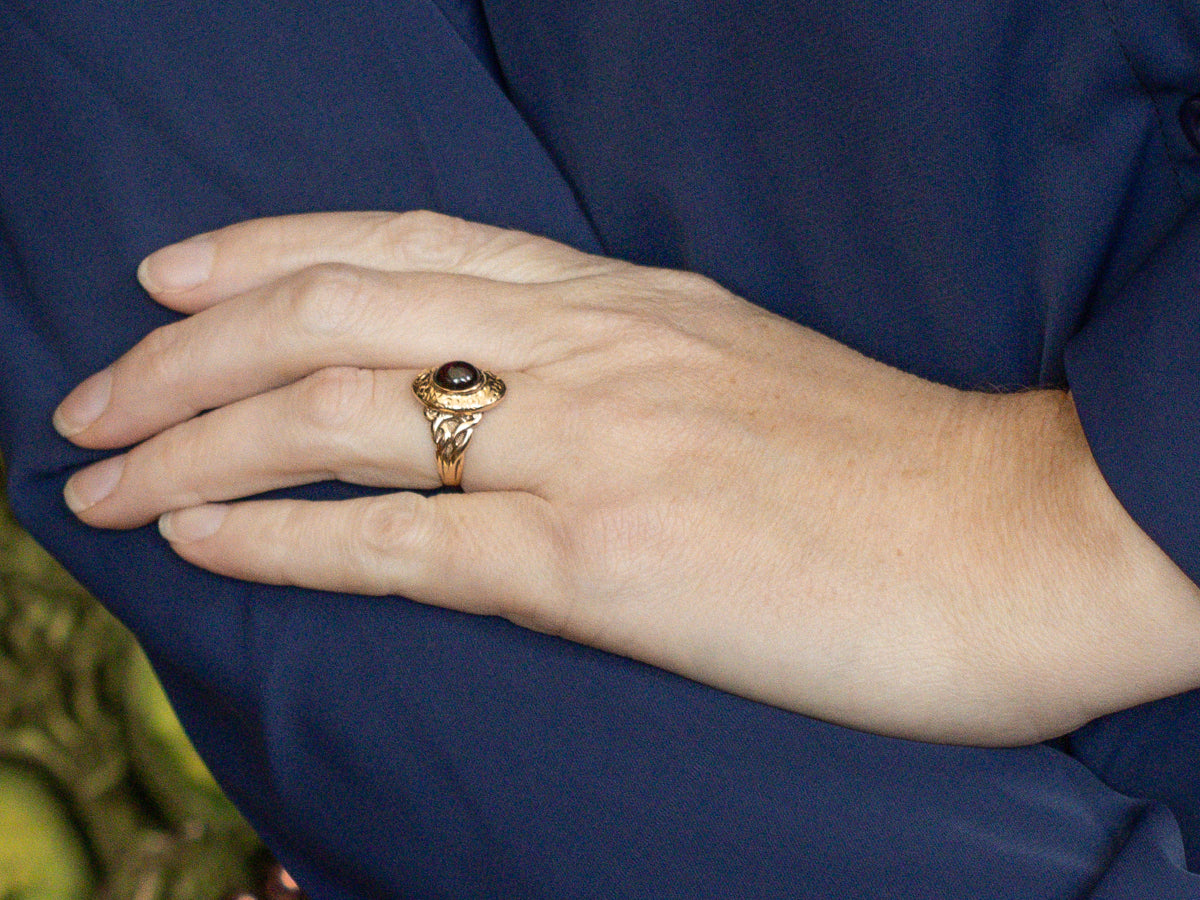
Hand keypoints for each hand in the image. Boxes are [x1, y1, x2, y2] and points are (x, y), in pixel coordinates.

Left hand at [54, 211, 1199, 744]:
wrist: (1020, 535)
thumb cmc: (892, 467)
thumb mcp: (736, 374)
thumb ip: (619, 367)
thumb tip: (519, 394)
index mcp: (623, 298)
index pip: (402, 240)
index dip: (264, 249)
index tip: (171, 274)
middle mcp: (587, 348)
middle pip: (333, 312)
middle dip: (184, 350)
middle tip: (92, 395)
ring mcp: (586, 447)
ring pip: (335, 414)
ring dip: (192, 440)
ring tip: (96, 477)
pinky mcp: (601, 563)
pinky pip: (396, 540)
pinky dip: (276, 536)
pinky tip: (191, 538)